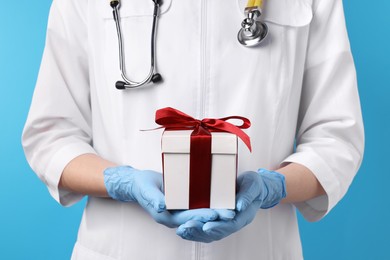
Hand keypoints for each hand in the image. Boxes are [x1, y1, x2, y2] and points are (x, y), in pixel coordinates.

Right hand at [104, 166, 220, 227]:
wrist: (138, 184)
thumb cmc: (142, 186)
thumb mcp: (146, 190)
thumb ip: (154, 199)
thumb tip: (163, 207)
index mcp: (166, 216)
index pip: (186, 219)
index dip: (200, 217)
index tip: (214, 214)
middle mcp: (175, 216)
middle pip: (197, 219)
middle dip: (214, 217)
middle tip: (230, 214)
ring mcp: (180, 211)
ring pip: (200, 215)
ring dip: (215, 213)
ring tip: (230, 210)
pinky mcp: (183, 204)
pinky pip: (198, 207)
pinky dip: (210, 206)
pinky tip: (221, 201)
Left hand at [176, 169, 285, 241]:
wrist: (253, 186)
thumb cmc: (253, 184)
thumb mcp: (253, 186)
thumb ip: (247, 196)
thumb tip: (239, 207)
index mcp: (243, 217)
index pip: (230, 225)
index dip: (218, 227)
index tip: (206, 227)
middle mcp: (233, 222)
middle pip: (217, 233)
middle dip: (200, 232)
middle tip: (186, 228)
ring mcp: (224, 222)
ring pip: (208, 233)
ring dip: (194, 233)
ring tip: (181, 231)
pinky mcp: (216, 219)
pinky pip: (204, 227)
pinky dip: (193, 229)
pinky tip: (182, 228)